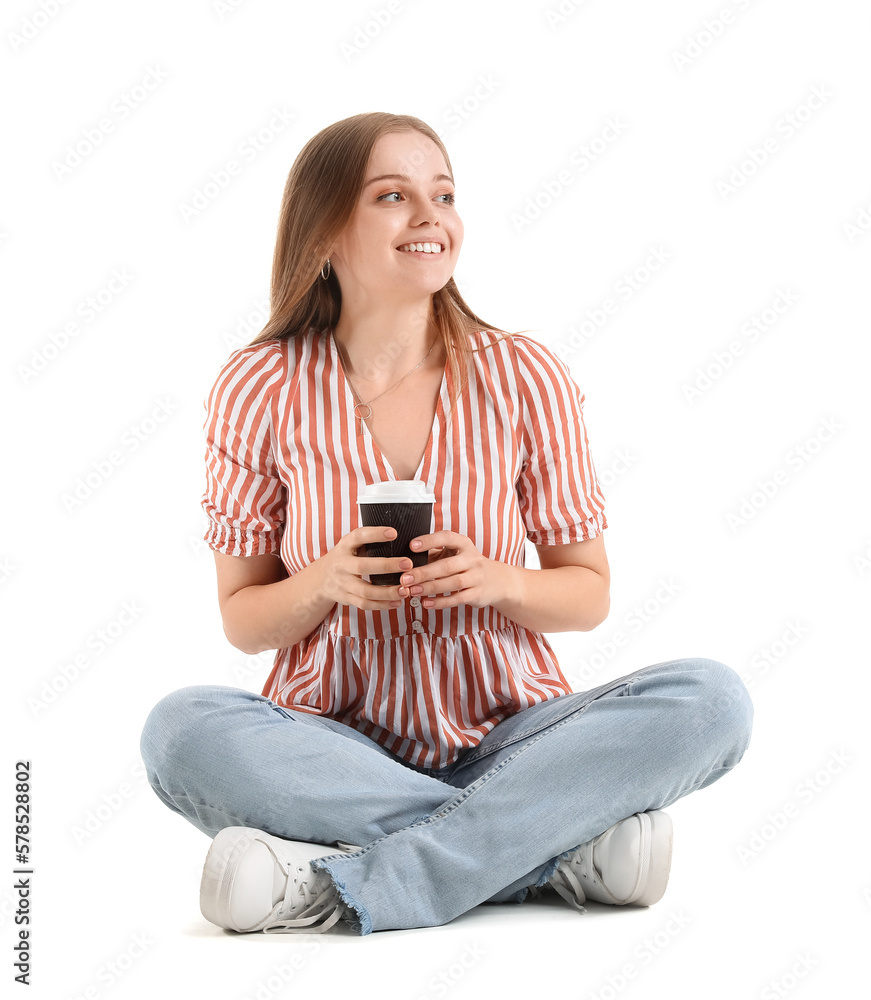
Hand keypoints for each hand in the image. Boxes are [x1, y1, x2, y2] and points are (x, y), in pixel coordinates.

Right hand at [316, 525, 407, 610]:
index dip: (375, 534)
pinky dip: (382, 605)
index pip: (358, 537)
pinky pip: (365, 604)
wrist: (321, 579)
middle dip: (387, 565)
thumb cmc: (344, 557)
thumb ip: (368, 542)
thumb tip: (399, 536)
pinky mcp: (346, 598)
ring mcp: (343, 583)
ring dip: (388, 592)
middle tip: (407, 564)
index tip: (394, 533)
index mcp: (344, 546)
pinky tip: (397, 602)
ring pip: (366, 591)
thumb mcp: (350, 545)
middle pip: (363, 566)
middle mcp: (342, 565)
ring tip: (406, 589)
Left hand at [396, 531, 511, 609]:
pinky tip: (426, 603)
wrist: (497, 581)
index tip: (412, 545)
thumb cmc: (468, 564)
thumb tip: (407, 559)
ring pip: (452, 583)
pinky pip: (458, 598)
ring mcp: (476, 577)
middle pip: (447, 565)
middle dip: (425, 572)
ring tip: (412, 591)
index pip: (447, 538)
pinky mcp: (477, 594)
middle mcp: (472, 559)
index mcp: (464, 544)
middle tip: (406, 578)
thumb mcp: (456, 553)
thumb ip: (436, 553)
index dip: (429, 541)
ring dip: (430, 588)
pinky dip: (441, 602)